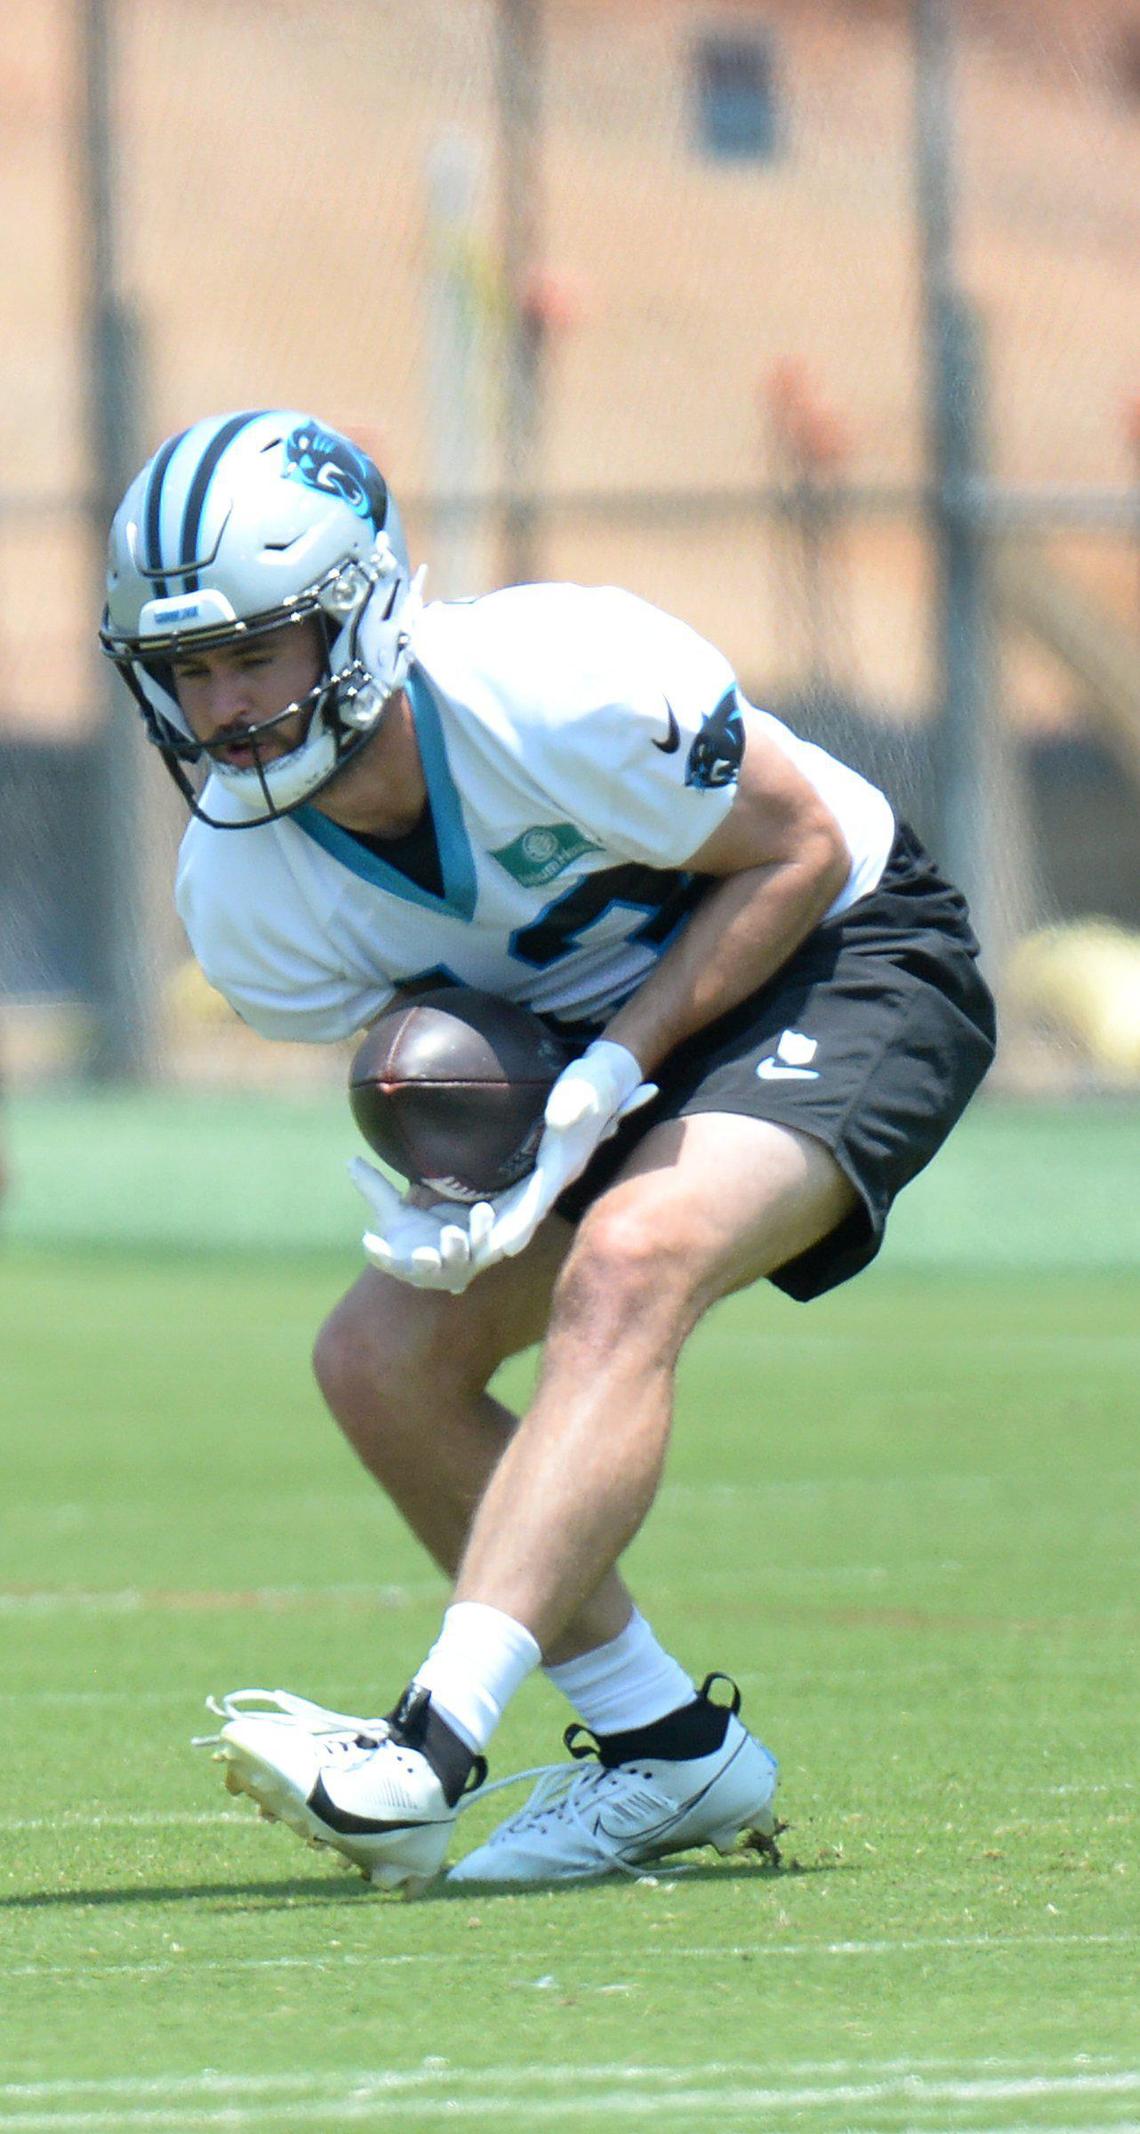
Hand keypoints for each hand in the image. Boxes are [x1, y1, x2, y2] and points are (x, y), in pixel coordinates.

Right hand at [348, 1157, 491, 1294]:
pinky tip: (488, 1210)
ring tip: (471, 1218)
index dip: (380, 1254)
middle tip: (424, 1254)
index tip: (369, 1240)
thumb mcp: (397, 1213)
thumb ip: (375, 1189)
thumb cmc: (419, 1233)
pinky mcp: (489, 1252)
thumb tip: (351, 1161)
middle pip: (429, 1266)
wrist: (457, 1242)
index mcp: (405, 1263)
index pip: (388, 1260)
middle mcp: (434, 1269)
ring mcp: (463, 1263)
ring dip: (468, 1240)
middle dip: (426, 1262)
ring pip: (469, 1254)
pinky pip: (494, 1243)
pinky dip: (495, 1232)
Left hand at [470, 1040, 656, 1267]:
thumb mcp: (586, 1089)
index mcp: (566, 1161)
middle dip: (506, 1235)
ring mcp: (551, 1169)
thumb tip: (559, 1121)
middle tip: (479, 1259)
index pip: (540, 1198)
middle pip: (528, 1210)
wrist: (606, 1079)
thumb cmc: (592, 1083)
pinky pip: (518, 1189)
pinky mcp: (543, 1161)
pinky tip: (476, 1213)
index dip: (522, 1224)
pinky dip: (501, 1205)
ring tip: (473, 1245)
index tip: (505, 1249)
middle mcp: (559, 1172)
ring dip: (500, 1224)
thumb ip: (572, 1106)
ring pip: (522, 1203)